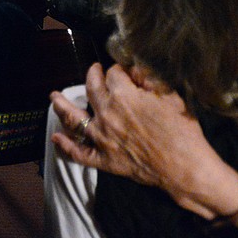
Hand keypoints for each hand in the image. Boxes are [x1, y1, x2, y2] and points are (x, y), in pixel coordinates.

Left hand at [50, 63, 237, 220]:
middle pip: (92, 88)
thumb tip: (135, 70)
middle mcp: (107, 114)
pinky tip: (56, 137)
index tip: (124, 70)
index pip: (114, 73)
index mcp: (123, 96)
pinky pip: (79, 154)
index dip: (120, 69)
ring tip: (53, 97)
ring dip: (62, 106)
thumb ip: (149, 80)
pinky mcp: (105, 160)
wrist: (184, 167)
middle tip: (94, 71)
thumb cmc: (182, 130)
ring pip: (75, 120)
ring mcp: (103, 139)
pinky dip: (66, 146)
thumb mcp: (170, 96)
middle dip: (93, 75)